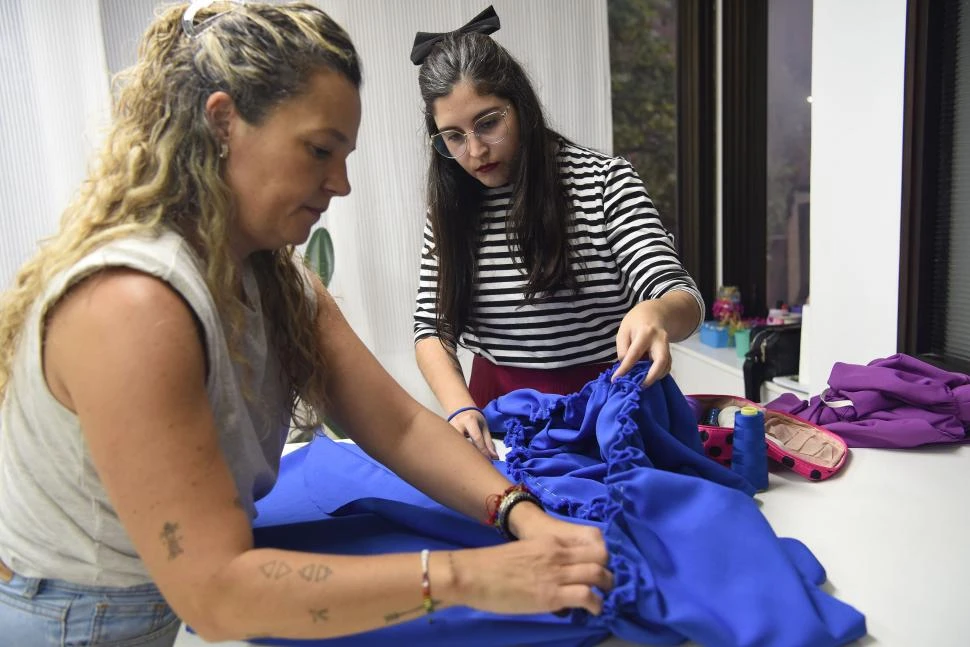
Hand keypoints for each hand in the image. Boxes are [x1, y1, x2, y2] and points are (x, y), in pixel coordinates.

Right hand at [449, 409, 498, 459]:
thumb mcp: (483, 426)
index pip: (477, 438)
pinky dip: (458, 452)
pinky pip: (452, 446)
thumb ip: (488, 441)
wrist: (461, 410)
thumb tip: (494, 456)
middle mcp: (457, 424)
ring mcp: (448, 429)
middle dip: (472, 454)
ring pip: (456, 446)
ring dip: (463, 454)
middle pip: (464, 443)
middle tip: (478, 461)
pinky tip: (462, 455)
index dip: (483, 450)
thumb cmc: (474, 418)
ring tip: (469, 459)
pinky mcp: (444, 435)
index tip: (488, 459)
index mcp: (469, 420)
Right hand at [451, 533, 612, 615]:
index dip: (600, 557)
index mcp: (550, 542)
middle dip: (608, 571)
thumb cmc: (492, 566)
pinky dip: (596, 604)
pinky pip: (587, 596)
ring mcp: (556, 573)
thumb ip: (543, 560)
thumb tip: (553, 578)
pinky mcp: (552, 594)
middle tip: (606, 584)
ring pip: (598, 574)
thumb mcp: (525, 554)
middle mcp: (558, 554)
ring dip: (606, 588)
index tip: (600, 568)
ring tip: (604, 598)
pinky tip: (594, 610)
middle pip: (600, 557)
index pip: (590, 543)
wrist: (473, 573)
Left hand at [613, 300, 671, 386]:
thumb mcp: (624, 330)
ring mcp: (667, 347)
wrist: (655, 313)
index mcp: (645, 333)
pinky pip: (667, 367)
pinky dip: (658, 374)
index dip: (625, 368)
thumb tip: (625, 366)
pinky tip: (648, 378)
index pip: (634, 353)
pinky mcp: (669, 353)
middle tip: (640, 386)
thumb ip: (623, 348)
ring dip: (655, 377)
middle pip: (661, 361)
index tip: (616, 379)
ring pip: (666, 366)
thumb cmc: (636, 322)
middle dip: (652, 377)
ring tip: (641, 383)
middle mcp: (660, 340)